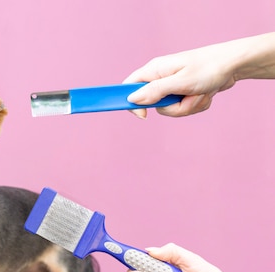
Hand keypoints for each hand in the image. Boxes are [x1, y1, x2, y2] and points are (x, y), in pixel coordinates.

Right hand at [123, 42, 238, 118]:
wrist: (234, 64)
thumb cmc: (209, 68)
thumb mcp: (181, 81)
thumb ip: (155, 91)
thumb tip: (133, 99)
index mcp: (154, 70)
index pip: (129, 88)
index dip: (132, 103)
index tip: (144, 115)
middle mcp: (160, 78)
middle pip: (153, 105)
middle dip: (173, 107)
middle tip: (186, 96)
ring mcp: (172, 86)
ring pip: (170, 109)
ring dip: (188, 106)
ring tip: (200, 92)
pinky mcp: (183, 92)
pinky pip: (183, 108)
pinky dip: (196, 104)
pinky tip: (205, 92)